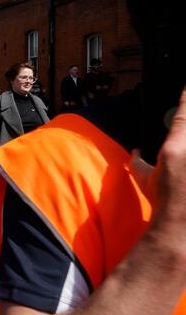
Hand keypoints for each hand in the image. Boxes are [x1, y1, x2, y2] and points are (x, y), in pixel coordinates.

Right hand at [143, 89, 185, 233]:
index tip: (184, 86)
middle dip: (184, 122)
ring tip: (182, 162)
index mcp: (176, 147)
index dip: (185, 96)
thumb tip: (134, 153)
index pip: (183, 111)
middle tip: (175, 144)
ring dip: (182, 144)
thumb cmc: (166, 204)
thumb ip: (138, 164)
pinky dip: (185, 159)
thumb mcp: (147, 182)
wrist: (184, 228)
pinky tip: (184, 167)